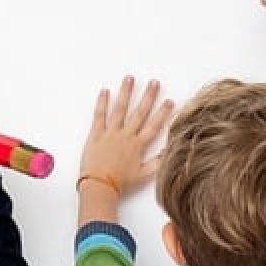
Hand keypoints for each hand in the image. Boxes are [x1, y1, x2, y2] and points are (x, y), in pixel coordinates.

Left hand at [79, 76, 172, 193]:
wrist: (99, 187)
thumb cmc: (120, 184)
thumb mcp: (143, 176)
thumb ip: (157, 163)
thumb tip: (169, 152)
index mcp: (138, 145)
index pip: (154, 125)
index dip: (163, 113)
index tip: (170, 101)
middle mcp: (126, 136)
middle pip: (139, 112)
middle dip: (148, 96)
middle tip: (154, 83)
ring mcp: (110, 133)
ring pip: (120, 109)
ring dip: (126, 93)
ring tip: (130, 78)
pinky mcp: (95, 135)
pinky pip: (99, 116)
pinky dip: (102, 103)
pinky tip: (105, 91)